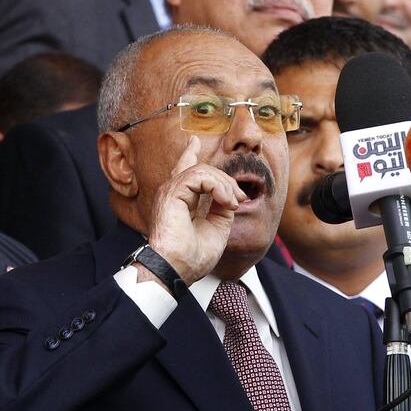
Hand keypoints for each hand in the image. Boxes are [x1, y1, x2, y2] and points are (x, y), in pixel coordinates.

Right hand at [147, 136, 246, 284]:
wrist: (177, 269)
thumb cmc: (191, 257)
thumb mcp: (216, 228)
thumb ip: (221, 208)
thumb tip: (230, 196)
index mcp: (179, 201)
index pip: (183, 172)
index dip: (189, 154)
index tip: (194, 141)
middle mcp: (172, 193)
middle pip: (200, 169)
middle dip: (225, 180)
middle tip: (239, 198)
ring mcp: (170, 191)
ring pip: (203, 171)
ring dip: (225, 186)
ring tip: (233, 203)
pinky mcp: (172, 192)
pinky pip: (200, 176)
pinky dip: (218, 187)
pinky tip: (227, 201)